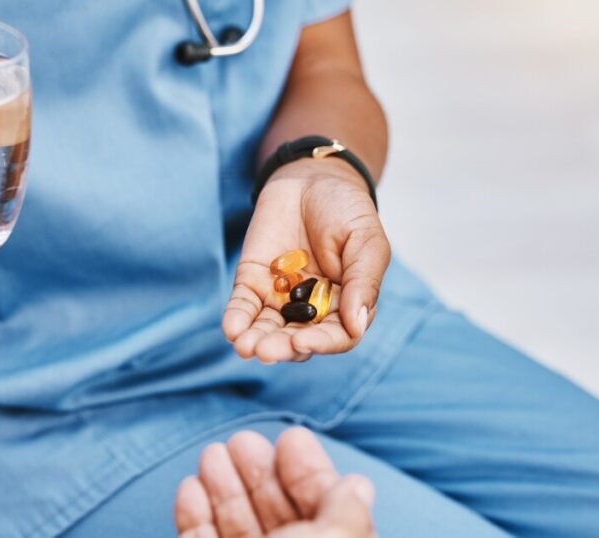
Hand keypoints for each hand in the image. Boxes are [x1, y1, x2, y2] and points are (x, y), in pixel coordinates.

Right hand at [174, 427, 375, 537]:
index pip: (323, 510)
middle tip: (242, 440)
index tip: (292, 438)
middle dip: (258, 473)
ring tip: (212, 454)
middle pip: (275, 514)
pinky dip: (193, 517)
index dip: (308, 473)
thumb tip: (359, 484)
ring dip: (223, 487)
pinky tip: (190, 488)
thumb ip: (347, 515)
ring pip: (235, 526)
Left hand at [222, 159, 389, 362]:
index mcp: (346, 304)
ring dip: (255, 340)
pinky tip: (231, 330)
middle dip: (281, 347)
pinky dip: (237, 318)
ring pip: (267, 328)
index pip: (336, 336)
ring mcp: (280, 297)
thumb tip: (357, 324)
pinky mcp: (253, 281)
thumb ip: (363, 282)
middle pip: (297, 338)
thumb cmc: (347, 210)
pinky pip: (243, 305)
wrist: (312, 177)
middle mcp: (312, 309)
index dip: (320, 344)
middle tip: (265, 351)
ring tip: (245, 347)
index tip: (302, 343)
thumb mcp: (366, 241)